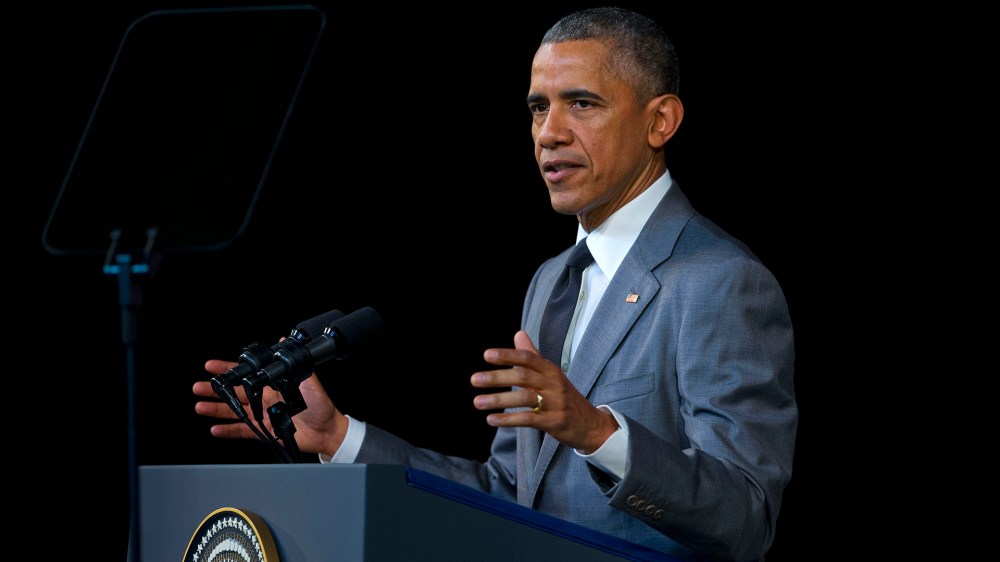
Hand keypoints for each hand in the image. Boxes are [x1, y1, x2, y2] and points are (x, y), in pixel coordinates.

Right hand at [193, 359, 349, 457]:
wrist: (327, 431)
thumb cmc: (321, 406)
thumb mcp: (310, 383)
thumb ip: (296, 366)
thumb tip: (283, 342)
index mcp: (273, 385)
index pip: (247, 375)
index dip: (229, 370)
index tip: (211, 366)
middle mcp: (265, 398)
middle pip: (235, 392)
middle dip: (216, 389)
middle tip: (198, 386)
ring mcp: (263, 415)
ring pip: (234, 411)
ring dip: (217, 408)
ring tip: (200, 406)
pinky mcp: (265, 432)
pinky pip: (243, 430)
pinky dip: (228, 431)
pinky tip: (215, 429)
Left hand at [470, 330, 618, 453]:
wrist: (591, 424)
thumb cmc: (565, 397)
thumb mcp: (552, 374)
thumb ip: (533, 355)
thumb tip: (518, 333)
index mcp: (550, 370)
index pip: (527, 358)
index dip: (507, 355)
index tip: (486, 355)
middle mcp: (553, 383)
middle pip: (523, 376)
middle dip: (497, 377)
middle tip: (474, 380)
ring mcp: (555, 403)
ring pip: (524, 398)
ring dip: (498, 400)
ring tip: (477, 402)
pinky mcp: (554, 422)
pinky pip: (528, 419)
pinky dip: (508, 420)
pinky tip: (491, 420)